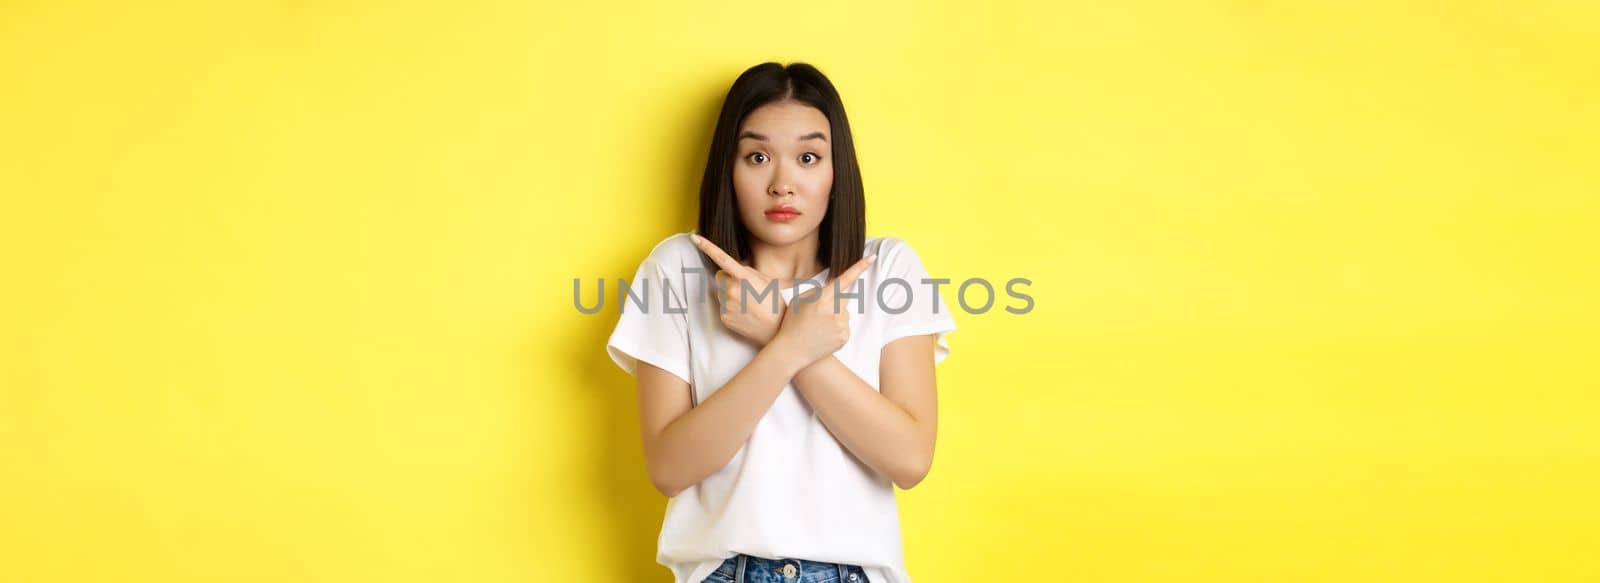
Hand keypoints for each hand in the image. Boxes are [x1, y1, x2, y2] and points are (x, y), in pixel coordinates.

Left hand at [691, 233, 787, 344]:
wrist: (779, 331)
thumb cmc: (778, 304)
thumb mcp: (770, 282)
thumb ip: (750, 272)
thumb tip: (738, 268)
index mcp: (744, 278)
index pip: (722, 258)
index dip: (707, 246)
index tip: (694, 238)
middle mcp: (732, 290)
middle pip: (720, 276)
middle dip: (729, 279)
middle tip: (747, 289)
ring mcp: (727, 305)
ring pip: (721, 292)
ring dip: (730, 294)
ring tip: (749, 304)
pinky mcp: (724, 318)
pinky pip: (723, 307)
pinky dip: (731, 308)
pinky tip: (745, 313)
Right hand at [771, 252, 875, 366]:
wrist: (791, 351)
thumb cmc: (792, 323)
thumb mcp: (800, 300)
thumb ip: (818, 291)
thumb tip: (835, 290)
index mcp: (822, 298)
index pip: (844, 279)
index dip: (859, 267)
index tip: (872, 257)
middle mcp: (834, 310)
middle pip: (843, 298)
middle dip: (834, 301)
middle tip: (817, 314)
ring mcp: (841, 325)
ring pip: (844, 312)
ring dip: (835, 315)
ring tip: (818, 326)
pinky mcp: (845, 337)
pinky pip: (845, 326)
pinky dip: (837, 328)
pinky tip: (824, 334)